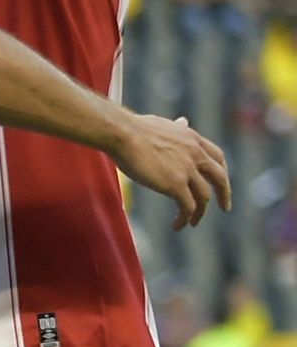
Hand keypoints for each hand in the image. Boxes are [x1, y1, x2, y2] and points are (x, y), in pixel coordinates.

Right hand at [111, 114, 229, 229]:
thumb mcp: (163, 124)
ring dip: (200, 212)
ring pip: (204, 197)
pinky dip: (185, 218)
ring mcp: (187, 170)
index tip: (219, 182)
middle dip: (224, 194)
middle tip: (223, 206)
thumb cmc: (133, 128)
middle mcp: (195, 154)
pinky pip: (187, 207)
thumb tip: (183, 121)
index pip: (217, 156)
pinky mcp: (175, 185)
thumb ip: (177, 127)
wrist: (122, 134)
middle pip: (220, 178)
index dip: (221, 170)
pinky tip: (177, 225)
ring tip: (193, 222)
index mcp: (193, 138)